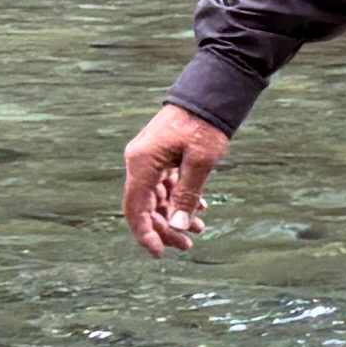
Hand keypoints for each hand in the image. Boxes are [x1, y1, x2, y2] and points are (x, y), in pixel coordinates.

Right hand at [121, 103, 228, 252]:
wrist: (210, 92)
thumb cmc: (204, 125)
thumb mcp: (200, 163)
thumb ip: (187, 195)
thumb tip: (179, 227)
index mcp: (142, 163)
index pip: (135, 209)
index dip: (145, 234)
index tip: (160, 254)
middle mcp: (140, 161)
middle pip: (146, 206)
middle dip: (166, 228)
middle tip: (189, 243)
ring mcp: (150, 157)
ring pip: (157, 196)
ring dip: (176, 214)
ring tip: (199, 228)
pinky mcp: (162, 154)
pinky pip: (166, 183)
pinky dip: (180, 197)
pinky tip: (200, 207)